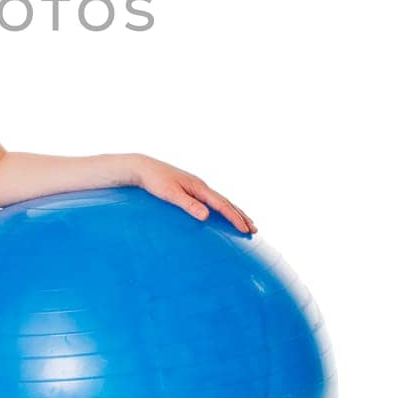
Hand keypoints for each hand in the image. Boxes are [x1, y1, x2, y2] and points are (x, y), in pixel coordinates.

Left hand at [128, 154, 256, 233]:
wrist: (143, 168)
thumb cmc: (155, 181)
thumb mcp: (170, 194)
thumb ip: (188, 205)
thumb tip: (207, 216)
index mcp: (199, 187)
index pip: (222, 204)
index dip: (235, 218)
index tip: (246, 229)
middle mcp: (201, 186)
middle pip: (226, 202)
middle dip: (241, 216)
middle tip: (254, 229)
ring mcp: (196, 187)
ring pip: (221, 201)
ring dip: (234, 212)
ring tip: (245, 222)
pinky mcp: (190, 189)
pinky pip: (211, 201)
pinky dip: (222, 209)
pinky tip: (220, 214)